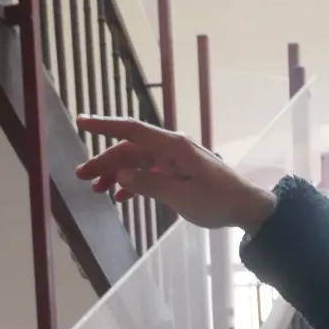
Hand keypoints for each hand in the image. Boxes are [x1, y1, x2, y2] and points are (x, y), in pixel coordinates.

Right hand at [74, 117, 276, 231]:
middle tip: (81, 177)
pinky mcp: (179, 171)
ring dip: (117, 174)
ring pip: (137, 162)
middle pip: (130, 150)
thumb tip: (121, 174)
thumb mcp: (181, 197)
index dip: (104, 125)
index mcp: (172, 146)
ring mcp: (175, 159)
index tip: (80, 121)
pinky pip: (150, 172)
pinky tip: (122, 197)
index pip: (131, 130)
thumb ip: (149, 184)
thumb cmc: (217, 201)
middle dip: (104, 162)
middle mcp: (171, 148)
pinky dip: (135, 182)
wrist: (247, 207)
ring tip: (97, 190)